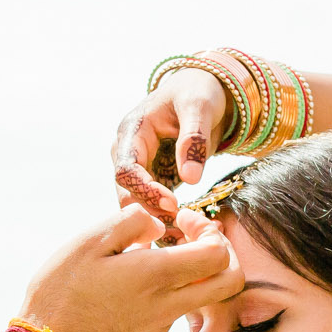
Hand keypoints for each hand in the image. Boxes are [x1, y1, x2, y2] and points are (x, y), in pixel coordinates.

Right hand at [22, 204, 240, 331]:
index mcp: (157, 277)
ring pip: (206, 294)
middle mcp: (169, 304)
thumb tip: (160, 225)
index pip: (219, 254)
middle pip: (230, 281)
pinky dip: (175, 284)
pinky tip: (140, 272)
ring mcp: (163, 323)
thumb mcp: (90, 241)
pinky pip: (180, 304)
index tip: (183, 219)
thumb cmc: (61, 290)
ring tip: (160, 250)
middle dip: (221, 252)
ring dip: (198, 268)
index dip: (209, 229)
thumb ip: (132, 222)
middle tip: (192, 235)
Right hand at [111, 53, 238, 223]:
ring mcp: (139, 166)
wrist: (203, 91)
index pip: (127, 169)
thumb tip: (190, 179)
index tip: (173, 204)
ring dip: (157, 221)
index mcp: (132, 131)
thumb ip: (194, 140)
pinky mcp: (153, 177)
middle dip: (149, 213)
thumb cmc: (199, 92)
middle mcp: (128, 151)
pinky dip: (167, 219)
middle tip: (179, 233)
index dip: (146, 190)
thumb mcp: (200, 107)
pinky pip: (153, 203)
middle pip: (127, 192)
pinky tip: (185, 234)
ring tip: (184, 240)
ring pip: (138, 202)